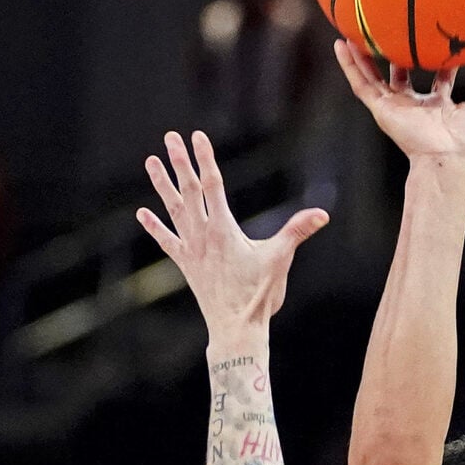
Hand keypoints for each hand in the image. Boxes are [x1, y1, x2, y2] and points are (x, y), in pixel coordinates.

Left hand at [138, 130, 328, 341]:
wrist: (235, 328)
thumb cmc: (259, 295)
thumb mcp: (280, 259)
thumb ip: (298, 231)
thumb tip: (323, 213)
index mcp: (224, 230)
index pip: (212, 186)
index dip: (205, 159)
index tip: (197, 137)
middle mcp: (202, 236)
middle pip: (188, 191)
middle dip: (180, 163)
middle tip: (170, 138)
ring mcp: (191, 250)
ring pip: (173, 210)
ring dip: (162, 185)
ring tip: (150, 162)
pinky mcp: (186, 264)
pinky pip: (166, 241)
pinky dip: (154, 226)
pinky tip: (142, 213)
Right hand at [333, 39, 464, 166]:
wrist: (446, 157)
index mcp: (436, 105)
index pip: (436, 75)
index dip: (437, 56)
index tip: (436, 34)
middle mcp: (412, 104)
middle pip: (399, 73)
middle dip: (395, 52)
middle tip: (392, 28)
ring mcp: (394, 106)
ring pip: (373, 75)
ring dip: (363, 54)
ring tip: (353, 30)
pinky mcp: (381, 108)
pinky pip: (361, 84)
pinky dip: (349, 65)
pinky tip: (341, 45)